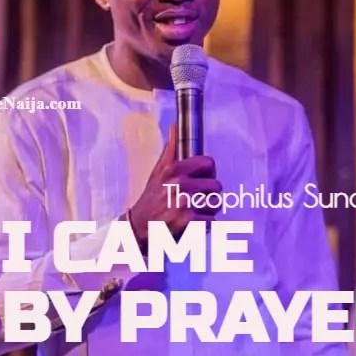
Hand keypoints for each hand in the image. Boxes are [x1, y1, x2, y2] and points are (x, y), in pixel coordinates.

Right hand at [127, 125, 221, 247]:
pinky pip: (212, 221)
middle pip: (216, 186)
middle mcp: (179, 184)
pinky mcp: (188, 221)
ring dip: (209, 210)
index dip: (208, 173)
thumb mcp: (157, 173)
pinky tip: (193, 224)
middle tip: (197, 201)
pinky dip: (206, 225)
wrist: (139, 229)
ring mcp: (184, 202)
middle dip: (210, 195)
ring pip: (216, 203)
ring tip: (195, 212)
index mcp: (174, 169)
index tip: (202, 180)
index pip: (209, 163)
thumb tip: (174, 127)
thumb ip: (170, 151)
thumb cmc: (151, 200)